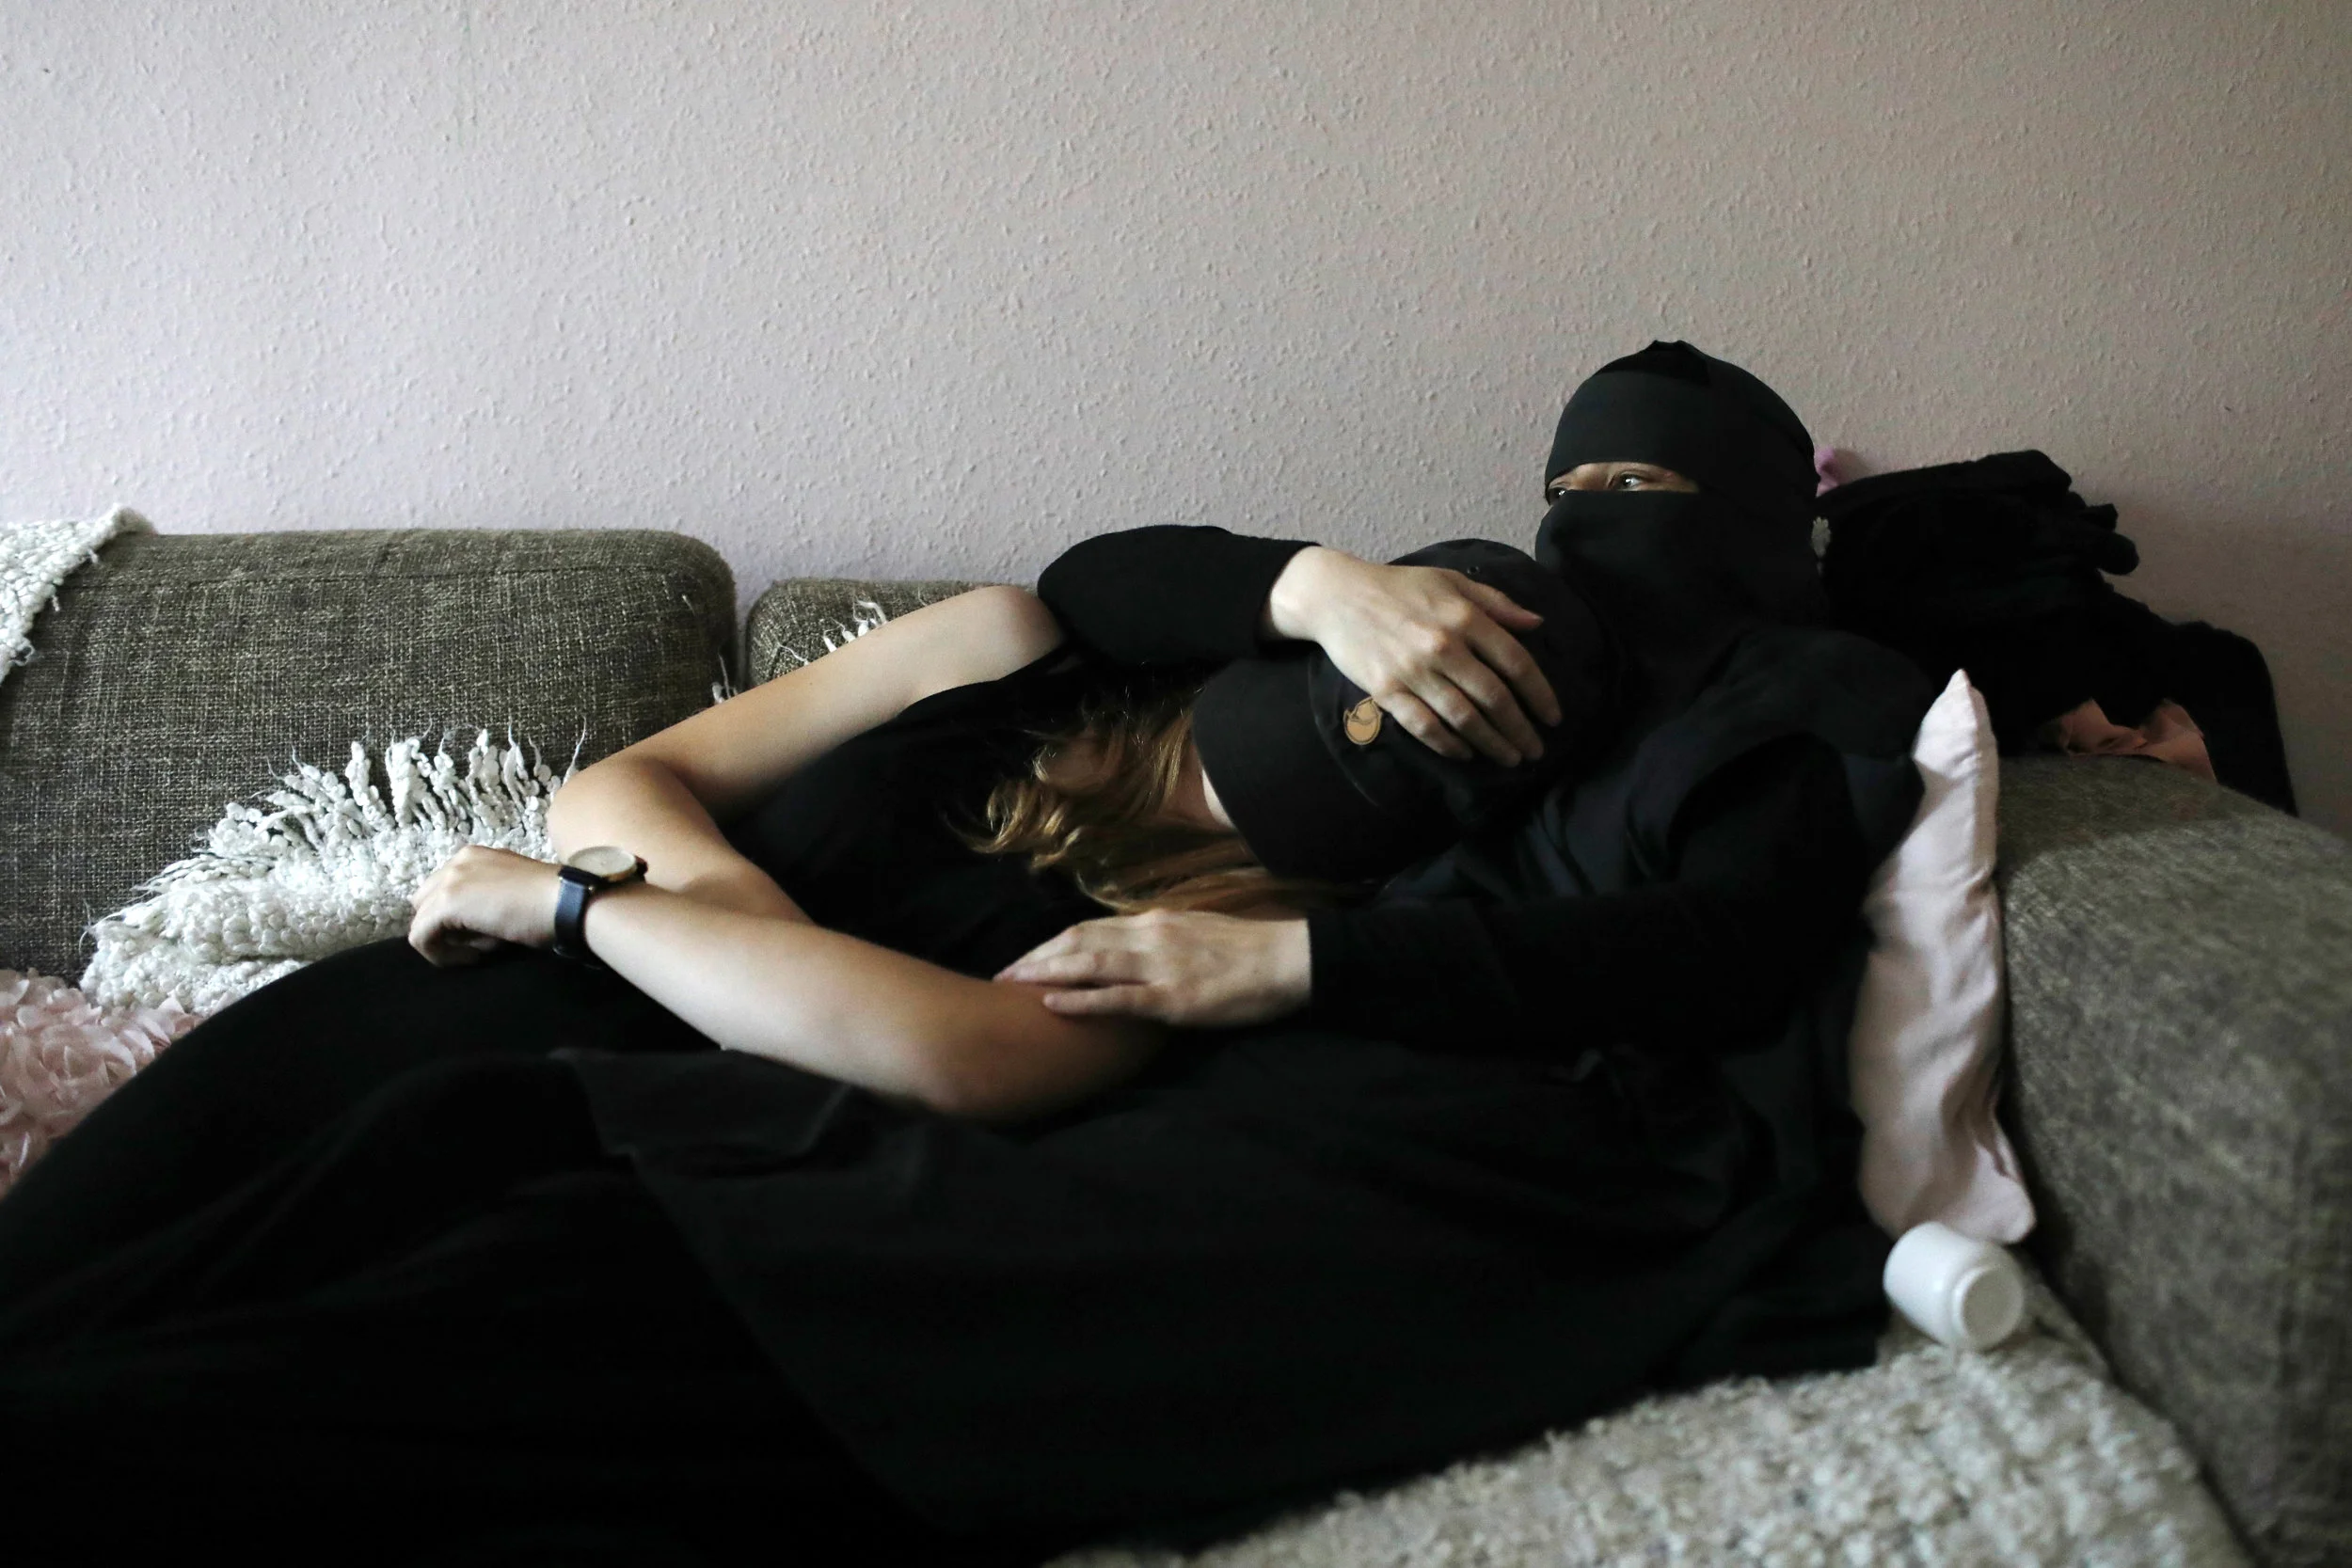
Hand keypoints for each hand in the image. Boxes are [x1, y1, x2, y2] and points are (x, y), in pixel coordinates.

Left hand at [407, 845, 563, 966]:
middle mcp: (456, 862)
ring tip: (476, 952)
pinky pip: (421, 937)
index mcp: (473, 856)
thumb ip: (484, 901)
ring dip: (443, 942)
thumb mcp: (511, 893)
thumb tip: (466, 932)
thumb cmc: (552, 902)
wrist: (570, 902)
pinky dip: (441, 954)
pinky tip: (473, 958)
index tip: (484, 934)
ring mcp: (449, 881)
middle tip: (475, 944)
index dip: (455, 919)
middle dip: (442, 927)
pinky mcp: (447, 904)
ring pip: (420, 921)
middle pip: (424, 903)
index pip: (442, 890)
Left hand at [994, 910, 1311, 1027]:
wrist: (1290, 961)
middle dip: (1036, 958)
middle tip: (1003, 977)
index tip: (1025, 959)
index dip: (1051, 944)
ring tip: (1012, 986)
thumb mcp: (1198, 933)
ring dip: (1045, 974)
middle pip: (1078, 940)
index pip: (1089, 927)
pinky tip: (1052, 1005)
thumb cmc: (1249, 952)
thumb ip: (1162, 940)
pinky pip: (1117, 998)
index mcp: (1155, 921)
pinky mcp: (1174, 996)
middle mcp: (1150, 936)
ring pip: (1089, 963)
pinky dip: (1081, 1000)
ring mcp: (1160, 965)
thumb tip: (1132, 949)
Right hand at [1264, 547, 1562, 764]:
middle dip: (1520, 729)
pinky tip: (1465, 754)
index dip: (1540, 695)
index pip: (1515, 663)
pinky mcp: (1386, 690)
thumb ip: (1496, 603)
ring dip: (1491, 744)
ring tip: (1509, 758)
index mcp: (1465, 616)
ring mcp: (1413, 670)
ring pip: (1463, 717)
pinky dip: (1448, 744)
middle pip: (1494, 698)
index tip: (1552, 718)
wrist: (1337, 595)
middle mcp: (1443, 646)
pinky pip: (1423, 725)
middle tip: (1535, 750)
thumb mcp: (1452, 581)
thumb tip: (1537, 624)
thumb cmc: (1400, 586)